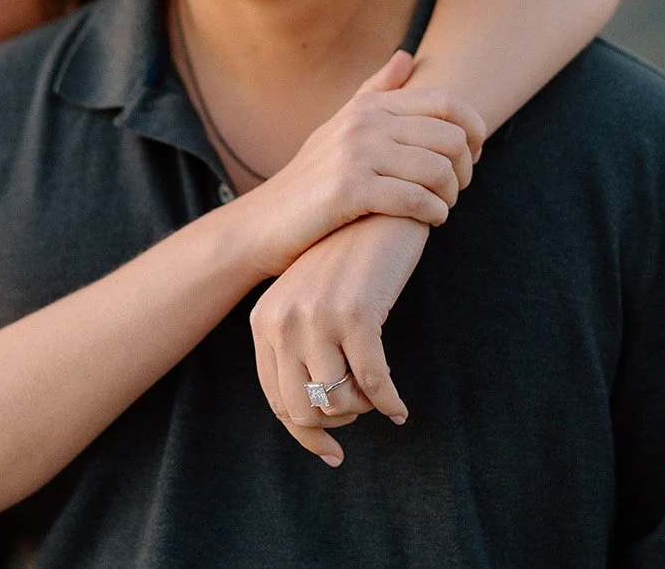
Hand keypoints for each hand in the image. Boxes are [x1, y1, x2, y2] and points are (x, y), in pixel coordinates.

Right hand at [238, 51, 486, 278]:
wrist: (264, 222)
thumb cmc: (310, 178)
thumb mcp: (340, 126)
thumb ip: (376, 92)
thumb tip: (407, 56)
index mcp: (370, 106)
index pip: (447, 102)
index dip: (475, 130)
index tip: (472, 156)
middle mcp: (364, 123)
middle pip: (450, 137)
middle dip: (465, 169)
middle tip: (456, 189)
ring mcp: (355, 154)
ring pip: (438, 169)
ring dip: (451, 195)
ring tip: (441, 207)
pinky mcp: (348, 190)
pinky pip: (415, 199)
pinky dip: (433, 214)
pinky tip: (429, 221)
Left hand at [251, 213, 429, 466]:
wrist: (377, 212)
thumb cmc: (349, 263)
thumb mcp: (311, 300)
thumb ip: (300, 346)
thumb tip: (316, 419)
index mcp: (264, 320)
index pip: (276, 399)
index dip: (305, 433)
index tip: (331, 452)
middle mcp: (283, 320)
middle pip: (304, 409)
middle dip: (337, 422)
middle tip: (364, 412)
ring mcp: (318, 317)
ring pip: (338, 401)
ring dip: (364, 408)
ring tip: (381, 396)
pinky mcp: (357, 315)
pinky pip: (372, 383)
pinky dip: (388, 402)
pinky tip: (399, 408)